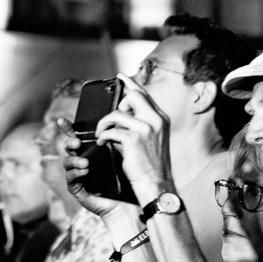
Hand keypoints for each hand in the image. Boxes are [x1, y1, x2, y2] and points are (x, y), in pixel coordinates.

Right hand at [58, 117, 136, 217]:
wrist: (127, 203)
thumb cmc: (126, 179)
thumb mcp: (120, 157)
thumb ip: (115, 142)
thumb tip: (115, 125)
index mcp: (91, 152)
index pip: (77, 137)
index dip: (67, 128)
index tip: (61, 120)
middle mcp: (81, 161)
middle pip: (68, 147)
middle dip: (70, 142)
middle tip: (77, 143)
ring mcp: (77, 175)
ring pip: (66, 162)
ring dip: (74, 160)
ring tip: (86, 163)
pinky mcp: (76, 188)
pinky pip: (70, 178)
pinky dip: (76, 173)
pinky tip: (85, 172)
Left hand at [93, 73, 173, 204]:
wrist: (156, 185)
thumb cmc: (151, 166)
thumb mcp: (151, 140)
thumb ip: (140, 124)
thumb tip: (120, 114)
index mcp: (161, 119)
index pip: (144, 94)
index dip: (131, 84)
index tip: (120, 76)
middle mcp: (156, 120)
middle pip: (132, 96)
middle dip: (117, 104)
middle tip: (111, 119)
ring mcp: (146, 129)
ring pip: (117, 113)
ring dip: (104, 123)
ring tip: (101, 134)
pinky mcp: (134, 139)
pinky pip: (111, 130)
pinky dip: (103, 136)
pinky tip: (103, 143)